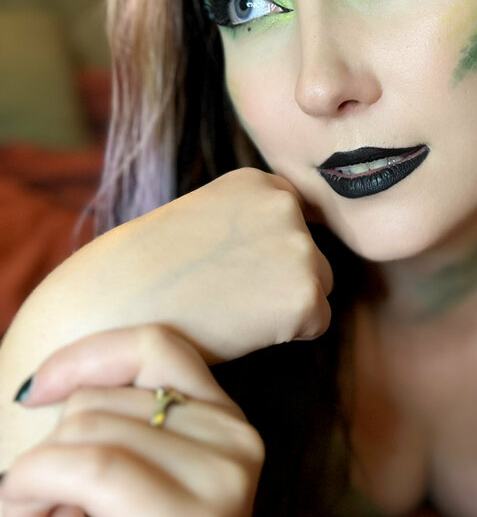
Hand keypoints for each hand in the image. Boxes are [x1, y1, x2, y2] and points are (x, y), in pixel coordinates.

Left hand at [0, 324, 262, 516]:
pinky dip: (36, 490)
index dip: (85, 358)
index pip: (155, 344)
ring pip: (88, 434)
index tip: (34, 396)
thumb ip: (117, 427)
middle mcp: (237, 440)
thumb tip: (47, 387)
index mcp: (227, 421)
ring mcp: (223, 481)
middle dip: (45, 449)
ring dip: (30, 480)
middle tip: (34, 508)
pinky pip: (90, 471)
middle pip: (103, 399)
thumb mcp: (133, 482)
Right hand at [84, 166, 333, 365]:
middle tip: (223, 293)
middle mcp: (286, 207)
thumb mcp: (204, 219)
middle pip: (311, 255)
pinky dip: (287, 335)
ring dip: (284, 305)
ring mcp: (300, 248)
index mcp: (259, 182)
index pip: (290, 223)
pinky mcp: (305, 295)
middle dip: (279, 279)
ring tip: (228, 307)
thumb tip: (286, 246)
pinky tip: (241, 327)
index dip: (262, 252)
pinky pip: (316, 322)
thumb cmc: (151, 270)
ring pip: (317, 287)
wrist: (120, 303)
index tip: (227, 266)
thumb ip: (248, 222)